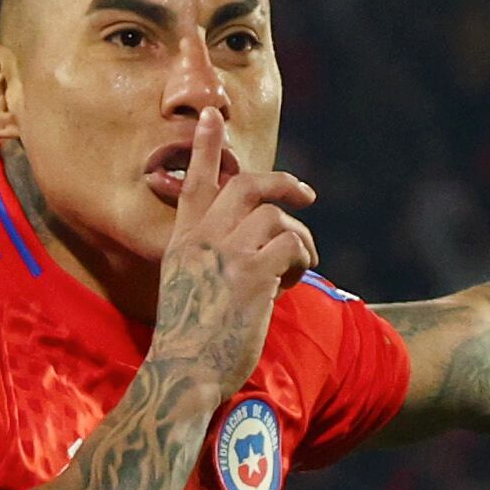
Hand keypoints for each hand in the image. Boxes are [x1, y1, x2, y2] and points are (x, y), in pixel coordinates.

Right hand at [152, 112, 319, 373]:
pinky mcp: (254, 275)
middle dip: (282, 183)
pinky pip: (291, 246)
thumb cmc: (187, 342)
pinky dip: (300, 261)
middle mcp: (203, 239)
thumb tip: (254, 249)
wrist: (183, 373)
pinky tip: (292, 283)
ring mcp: (228, 254)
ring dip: (298, 239)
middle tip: (306, 195)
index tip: (212, 115)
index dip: (206, 146)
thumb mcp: (185, 288)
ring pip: (277, 219)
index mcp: (183, 241)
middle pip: (248, 186)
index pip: (196, 182)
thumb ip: (209, 260)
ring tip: (300, 266)